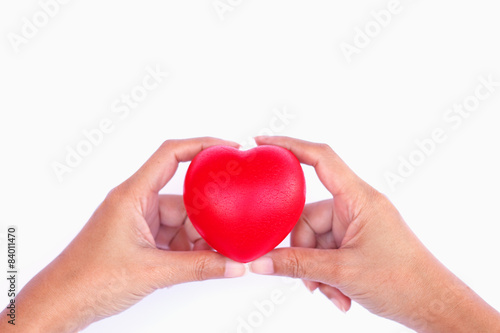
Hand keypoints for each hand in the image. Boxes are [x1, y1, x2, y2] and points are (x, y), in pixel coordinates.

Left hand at [0, 138, 245, 331]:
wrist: (62, 304)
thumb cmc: (88, 280)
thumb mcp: (152, 272)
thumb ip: (198, 268)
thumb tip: (232, 265)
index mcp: (133, 196)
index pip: (170, 155)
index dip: (202, 145)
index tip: (228, 148)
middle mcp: (136, 203)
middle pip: (184, 198)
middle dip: (207, 217)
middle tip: (229, 231)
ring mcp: (139, 222)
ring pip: (181, 221)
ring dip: (198, 239)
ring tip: (217, 256)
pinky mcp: (141, 240)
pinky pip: (173, 237)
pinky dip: (188, 249)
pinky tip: (202, 263)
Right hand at [250, 136, 499, 332]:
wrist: (432, 305)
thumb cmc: (403, 281)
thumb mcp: (342, 272)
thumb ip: (297, 265)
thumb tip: (260, 262)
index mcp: (358, 198)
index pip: (321, 158)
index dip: (289, 146)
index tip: (262, 143)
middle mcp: (355, 206)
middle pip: (307, 216)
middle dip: (303, 252)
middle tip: (310, 280)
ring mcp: (355, 225)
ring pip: (314, 239)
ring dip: (315, 269)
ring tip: (330, 291)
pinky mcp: (355, 241)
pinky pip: (325, 251)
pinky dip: (325, 273)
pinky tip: (339, 294)